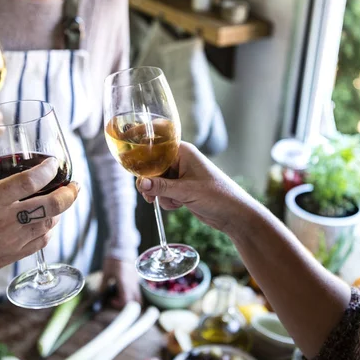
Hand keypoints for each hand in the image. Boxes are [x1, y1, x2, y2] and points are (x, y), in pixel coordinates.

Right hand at [0, 134, 80, 285]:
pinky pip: (42, 242)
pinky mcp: (14, 255)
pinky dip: (49, 229)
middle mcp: (7, 220)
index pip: (31, 181)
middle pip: (52, 205)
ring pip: (50, 223)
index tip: (54, 163)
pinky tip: (46, 221)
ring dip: (59, 210)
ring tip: (61, 200)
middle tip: (75, 185)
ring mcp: (13, 240)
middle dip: (69, 193)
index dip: (48, 170)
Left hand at [101, 257, 141, 307]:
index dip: (119, 304)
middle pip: (136, 302)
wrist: (122, 248)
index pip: (126, 301)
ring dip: (130, 299)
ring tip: (120, 294)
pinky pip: (137, 290)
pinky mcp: (137, 278)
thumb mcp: (106, 273)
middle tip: (117, 300)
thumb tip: (101, 294)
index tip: (111, 300)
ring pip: (138, 296)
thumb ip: (103, 285)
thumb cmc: (113, 260)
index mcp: (125, 283)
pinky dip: (131, 293)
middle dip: (127, 304)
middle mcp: (132, 284)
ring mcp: (136, 281)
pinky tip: (123, 287)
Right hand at [136, 142, 252, 233]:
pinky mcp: (181, 188)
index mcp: (182, 151)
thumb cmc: (217, 196)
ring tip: (175, 202)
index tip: (127, 149)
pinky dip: (167, 200)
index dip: (141, 150)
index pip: (155, 146)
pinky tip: (179, 205)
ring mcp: (180, 175)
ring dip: (161, 195)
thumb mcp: (186, 191)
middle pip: (152, 167)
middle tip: (149, 196)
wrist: (233, 214)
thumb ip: (161, 187)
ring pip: (156, 182)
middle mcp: (180, 160)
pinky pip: (164, 192)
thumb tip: (141, 183)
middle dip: (150, 183)